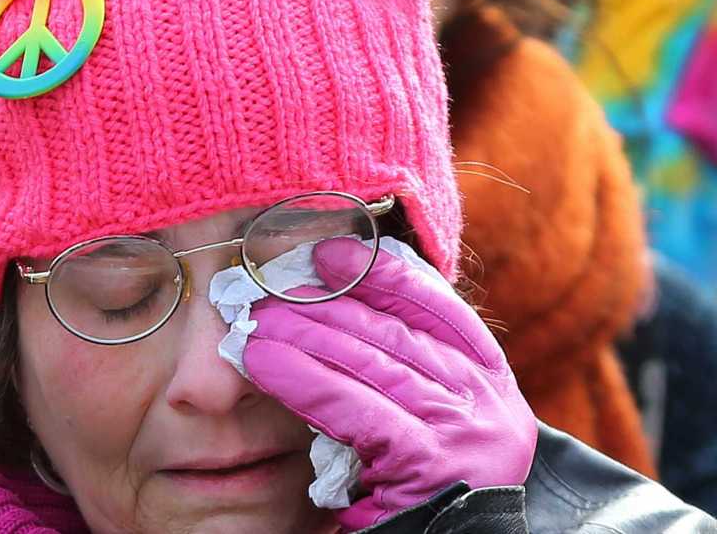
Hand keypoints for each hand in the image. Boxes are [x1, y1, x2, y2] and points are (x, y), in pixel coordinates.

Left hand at [244, 237, 536, 531]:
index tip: (333, 252)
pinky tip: (262, 362)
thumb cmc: (416, 493)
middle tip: (271, 288)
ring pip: (370, 363)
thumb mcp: (427, 423)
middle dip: (327, 304)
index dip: (384, 274)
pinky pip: (351, 406)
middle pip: (396, 332)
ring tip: (254, 320)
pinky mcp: (429, 462)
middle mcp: (491, 404)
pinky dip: (301, 379)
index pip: (438, 309)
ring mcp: (467, 432)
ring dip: (303, 334)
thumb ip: (407, 372)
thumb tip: (340, 307)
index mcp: (492, 386)